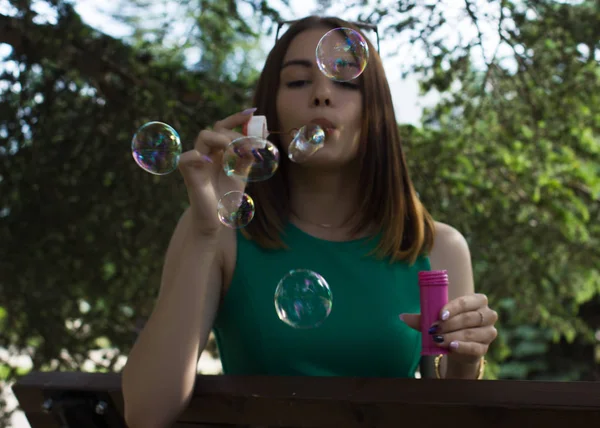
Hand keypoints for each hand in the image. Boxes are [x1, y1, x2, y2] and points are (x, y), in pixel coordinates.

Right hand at [178, 108, 255, 235]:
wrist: (218, 219)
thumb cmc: (227, 196)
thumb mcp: (242, 174)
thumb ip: (248, 157)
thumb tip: (259, 141)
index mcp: (219, 151)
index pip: (224, 127)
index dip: (236, 118)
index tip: (252, 112)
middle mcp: (207, 153)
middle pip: (216, 129)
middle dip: (235, 134)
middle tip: (248, 148)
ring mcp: (197, 163)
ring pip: (203, 137)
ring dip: (221, 139)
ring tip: (233, 152)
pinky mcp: (190, 176)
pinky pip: (185, 159)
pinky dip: (196, 156)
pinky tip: (210, 162)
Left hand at [400, 293, 497, 363]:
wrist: (458, 346)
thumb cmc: (449, 325)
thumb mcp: (437, 319)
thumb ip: (423, 317)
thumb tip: (402, 317)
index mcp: (478, 300)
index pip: (466, 302)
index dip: (453, 308)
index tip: (440, 315)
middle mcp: (488, 314)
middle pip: (468, 318)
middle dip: (449, 324)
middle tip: (433, 330)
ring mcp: (489, 332)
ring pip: (470, 333)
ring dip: (452, 336)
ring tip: (438, 339)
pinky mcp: (485, 348)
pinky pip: (475, 347)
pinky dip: (462, 347)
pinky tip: (452, 346)